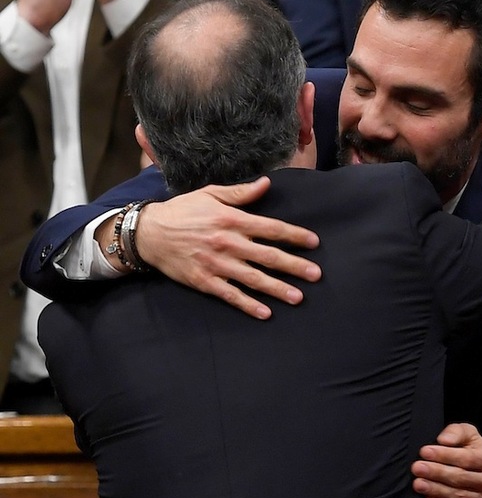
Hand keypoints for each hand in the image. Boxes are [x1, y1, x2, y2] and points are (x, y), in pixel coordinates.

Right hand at [134, 177, 321, 318]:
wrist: (148, 233)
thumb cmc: (182, 210)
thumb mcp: (210, 194)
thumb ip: (240, 193)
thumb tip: (267, 184)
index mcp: (232, 220)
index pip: (271, 228)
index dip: (294, 235)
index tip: (314, 243)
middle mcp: (228, 243)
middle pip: (268, 256)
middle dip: (294, 266)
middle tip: (316, 275)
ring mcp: (216, 264)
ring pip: (253, 278)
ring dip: (277, 288)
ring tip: (298, 297)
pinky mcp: (204, 281)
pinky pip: (230, 295)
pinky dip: (248, 305)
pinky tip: (265, 313)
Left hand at [411, 423, 481, 497]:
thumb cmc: (475, 450)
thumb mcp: (469, 434)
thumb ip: (456, 432)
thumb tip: (443, 440)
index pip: (466, 458)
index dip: (444, 455)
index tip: (424, 451)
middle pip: (460, 477)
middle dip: (436, 472)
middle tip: (417, 468)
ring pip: (458, 495)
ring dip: (436, 490)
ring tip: (418, 483)